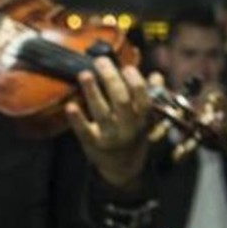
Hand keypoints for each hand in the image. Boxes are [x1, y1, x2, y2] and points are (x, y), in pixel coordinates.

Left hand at [66, 57, 151, 190]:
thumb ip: (151, 95)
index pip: (143, 97)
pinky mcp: (92, 143)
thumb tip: (156, 75)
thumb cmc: (134, 134)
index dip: (135, 81)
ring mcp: (110, 136)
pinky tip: (70, 105)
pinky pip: (83, 131)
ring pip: (102, 112)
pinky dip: (77, 118)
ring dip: (93, 92)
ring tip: (85, 74)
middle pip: (121, 101)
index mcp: (143, 118)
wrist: (122, 166)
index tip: (127, 67)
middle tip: (101, 61)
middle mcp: (128, 127)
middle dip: (111, 79)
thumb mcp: (147, 117)